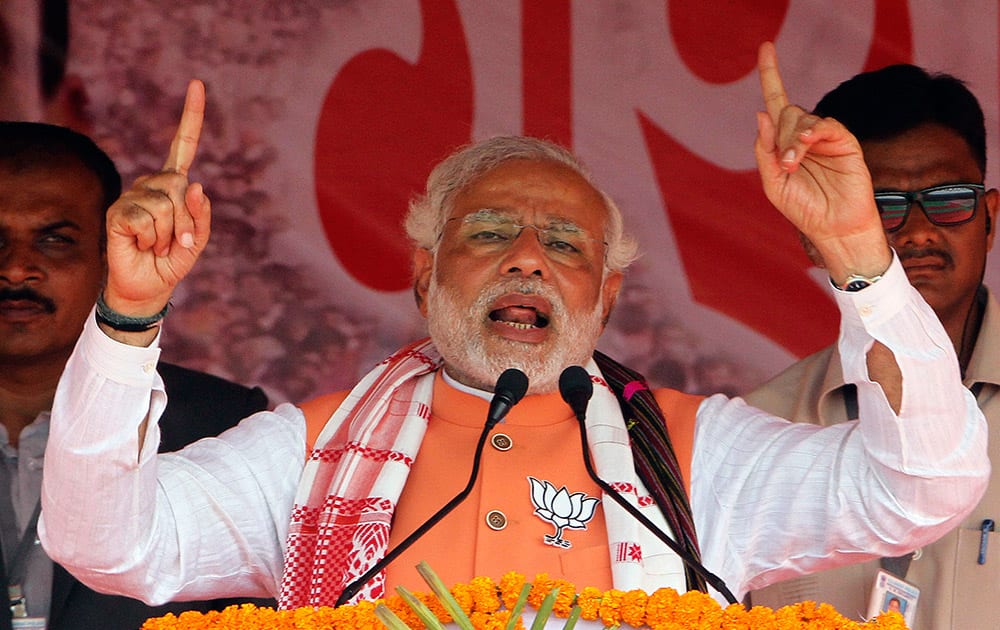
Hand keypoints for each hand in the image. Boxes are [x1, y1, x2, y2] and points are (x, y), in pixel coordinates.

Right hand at [104, 79, 209, 316]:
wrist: (150, 286)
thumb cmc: (174, 259)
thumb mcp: (199, 238)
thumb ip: (202, 214)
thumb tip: (196, 184)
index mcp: (175, 185)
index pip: (184, 145)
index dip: (191, 116)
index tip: (196, 84)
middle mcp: (152, 184)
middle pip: (180, 185)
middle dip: (187, 220)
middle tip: (178, 241)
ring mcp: (132, 195)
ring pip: (166, 205)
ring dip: (170, 234)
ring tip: (158, 244)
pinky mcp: (118, 212)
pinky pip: (146, 219)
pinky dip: (152, 239)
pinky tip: (142, 244)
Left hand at [754, 42, 889, 281]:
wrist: (834, 228)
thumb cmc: (804, 209)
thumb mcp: (773, 183)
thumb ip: (765, 151)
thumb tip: (761, 113)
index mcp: (784, 143)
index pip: (775, 103)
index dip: (770, 75)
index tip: (766, 46)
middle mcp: (805, 136)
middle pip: (786, 112)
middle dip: (780, 135)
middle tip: (786, 164)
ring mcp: (825, 137)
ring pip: (803, 117)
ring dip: (793, 140)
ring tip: (795, 164)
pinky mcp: (845, 142)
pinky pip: (827, 124)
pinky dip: (813, 132)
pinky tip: (807, 144)